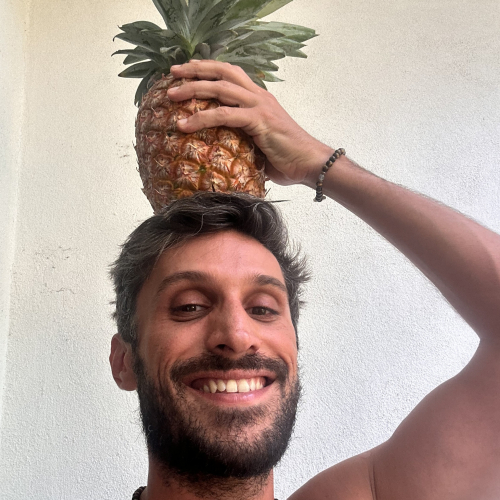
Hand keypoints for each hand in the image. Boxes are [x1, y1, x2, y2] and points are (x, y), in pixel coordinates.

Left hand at [168, 60, 332, 187]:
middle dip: (196, 70)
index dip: (209, 68)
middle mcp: (258, 96)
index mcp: (259, 98)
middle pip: (223, 72)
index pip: (231, 74)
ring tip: (172, 95)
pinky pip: (225, 114)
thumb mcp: (260, 143)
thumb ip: (243, 139)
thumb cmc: (286, 158)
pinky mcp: (259, 120)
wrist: (310, 163)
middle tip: (173, 73)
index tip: (187, 71)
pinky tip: (185, 124)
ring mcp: (259, 106)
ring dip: (194, 89)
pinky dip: (203, 118)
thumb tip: (224, 151)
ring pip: (221, 88)